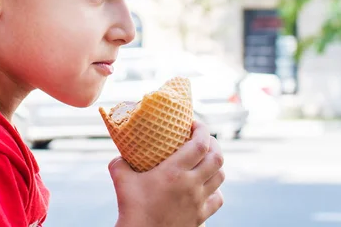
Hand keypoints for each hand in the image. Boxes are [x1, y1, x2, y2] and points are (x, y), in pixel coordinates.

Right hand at [110, 121, 224, 226]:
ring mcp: (198, 202)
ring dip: (216, 164)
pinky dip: (215, 189)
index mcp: (174, 172)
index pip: (200, 144)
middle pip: (217, 157)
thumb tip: (120, 154)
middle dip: (214, 143)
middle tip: (204, 138)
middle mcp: (191, 185)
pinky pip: (217, 199)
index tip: (194, 123)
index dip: (202, 129)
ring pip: (220, 177)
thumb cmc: (132, 209)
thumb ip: (120, 162)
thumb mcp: (121, 179)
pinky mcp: (201, 217)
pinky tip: (206, 186)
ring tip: (206, 159)